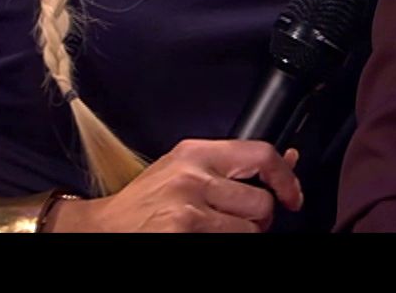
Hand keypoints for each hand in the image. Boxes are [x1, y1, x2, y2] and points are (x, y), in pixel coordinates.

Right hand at [47, 140, 302, 232]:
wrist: (102, 229)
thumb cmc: (147, 202)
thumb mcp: (188, 170)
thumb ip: (236, 166)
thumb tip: (291, 159)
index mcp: (196, 152)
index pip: (262, 154)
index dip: (287, 179)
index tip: (292, 198)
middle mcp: (193, 176)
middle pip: (261, 203)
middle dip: (259, 221)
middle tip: (240, 224)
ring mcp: (188, 209)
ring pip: (249, 230)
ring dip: (242, 237)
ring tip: (217, 232)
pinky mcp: (184, 233)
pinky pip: (230, 242)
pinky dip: (226, 243)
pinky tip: (204, 237)